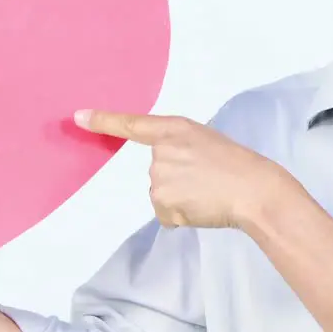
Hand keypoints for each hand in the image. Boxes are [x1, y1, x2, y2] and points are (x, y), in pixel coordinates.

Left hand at [75, 109, 285, 229]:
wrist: (254, 190)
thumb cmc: (238, 164)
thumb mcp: (206, 141)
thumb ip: (180, 148)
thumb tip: (164, 171)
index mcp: (174, 129)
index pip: (131, 124)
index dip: (103, 121)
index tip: (78, 117)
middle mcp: (161, 152)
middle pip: (157, 169)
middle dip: (178, 177)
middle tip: (207, 177)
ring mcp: (159, 178)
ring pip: (161, 192)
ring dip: (180, 197)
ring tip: (208, 192)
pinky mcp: (162, 203)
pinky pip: (166, 213)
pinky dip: (182, 214)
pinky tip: (202, 207)